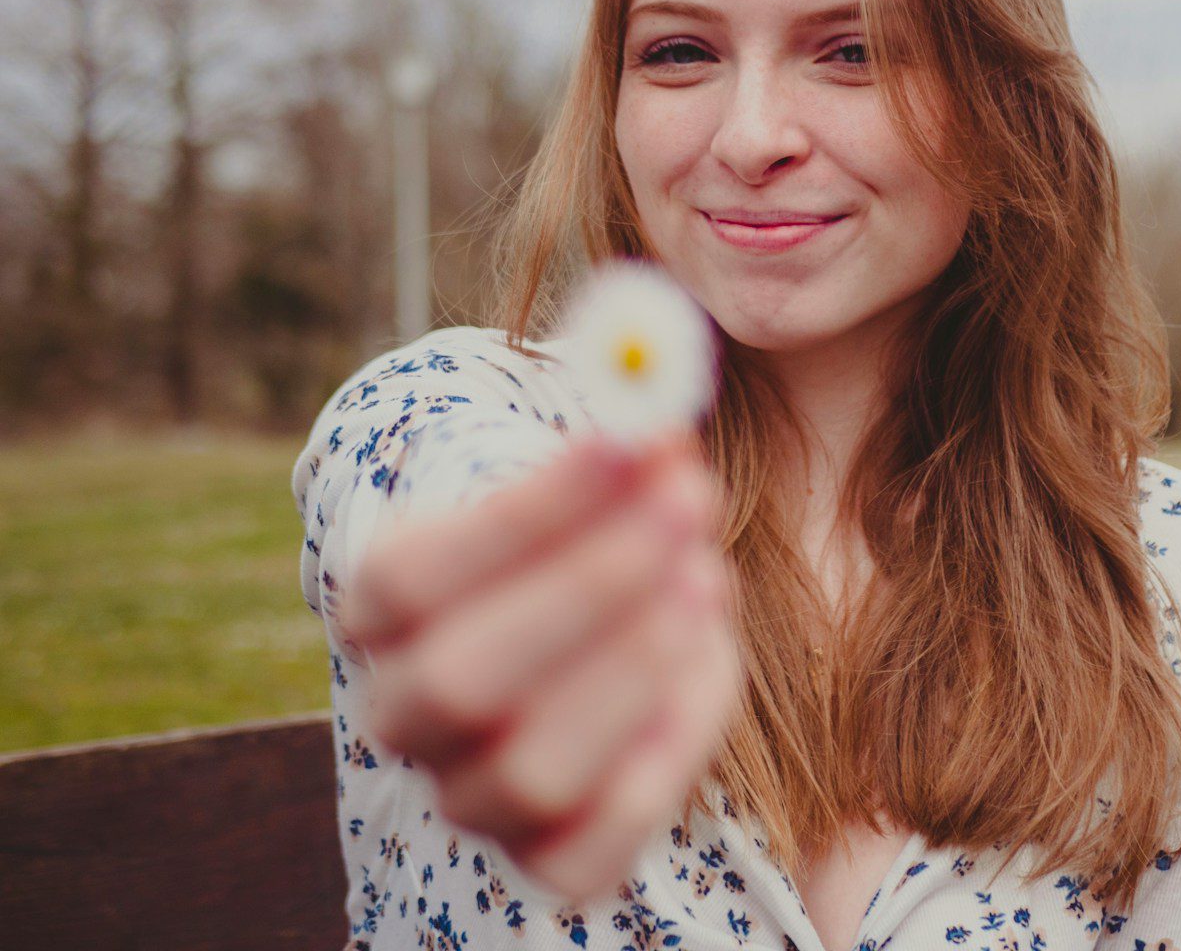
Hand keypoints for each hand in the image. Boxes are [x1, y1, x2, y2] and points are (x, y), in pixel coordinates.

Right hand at [342, 429, 742, 903]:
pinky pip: (604, 831)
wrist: (601, 631)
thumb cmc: (589, 533)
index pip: (415, 574)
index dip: (528, 511)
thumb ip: (621, 449)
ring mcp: (473, 797)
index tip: (629, 440)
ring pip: (533, 767)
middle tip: (687, 501)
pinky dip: (671, 740)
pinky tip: (707, 656)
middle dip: (590, 585)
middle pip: (462, 679)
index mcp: (380, 610)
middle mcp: (405, 715)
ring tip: (708, 575)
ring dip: (636, 663)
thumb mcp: (600, 479)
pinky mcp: (551, 858)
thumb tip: (663, 414)